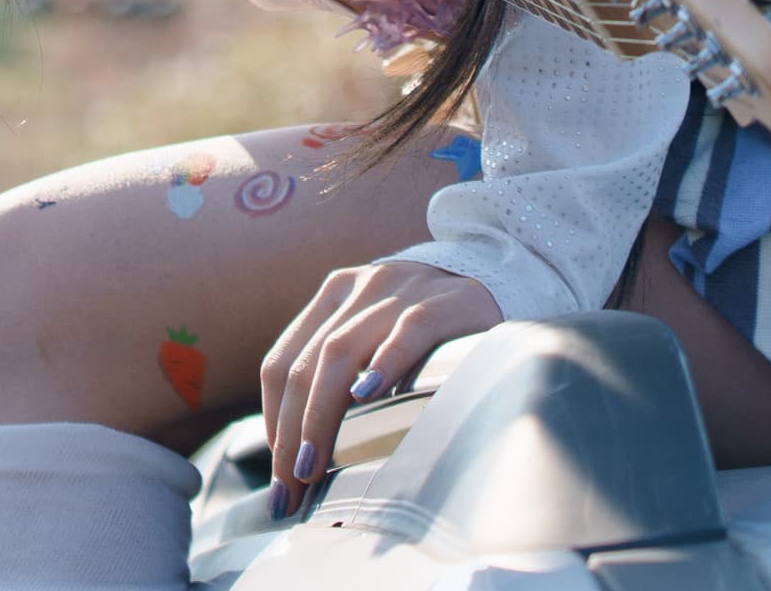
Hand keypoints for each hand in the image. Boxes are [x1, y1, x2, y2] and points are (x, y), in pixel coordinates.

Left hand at [257, 258, 501, 511]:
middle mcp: (359, 288)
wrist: (497, 284)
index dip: (273, 420)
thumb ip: (341, 377)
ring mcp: (400, 289)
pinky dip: (384, 363)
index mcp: (333, 296)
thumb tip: (304, 460)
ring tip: (314, 466)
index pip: (282, 362)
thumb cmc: (429, 332)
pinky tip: (367, 396)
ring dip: (320, 416)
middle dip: (291, 432)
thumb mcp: (377, 340)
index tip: (277, 477)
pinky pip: (409, 330)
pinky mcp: (445, 300)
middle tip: (291, 487)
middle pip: (305, 365)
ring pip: (340, 352)